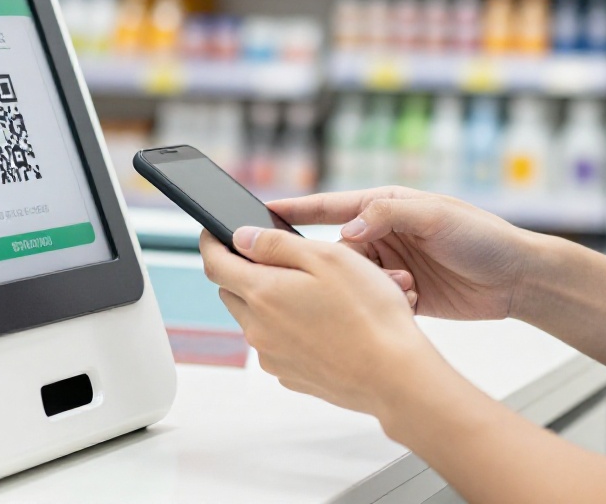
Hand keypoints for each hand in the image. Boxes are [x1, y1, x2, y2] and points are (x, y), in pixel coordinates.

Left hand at [199, 227, 446, 415]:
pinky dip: (287, 328)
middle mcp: (258, 328)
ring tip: (316, 293)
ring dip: (269, 300)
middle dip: (244, 270)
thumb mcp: (327, 257)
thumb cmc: (369, 313)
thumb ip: (276, 244)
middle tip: (279, 258)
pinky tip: (323, 323)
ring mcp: (272, 356)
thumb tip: (241, 237)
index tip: (212, 230)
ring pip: (254, 318)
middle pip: (232, 290)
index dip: (210, 241)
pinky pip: (275, 343)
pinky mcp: (289, 374)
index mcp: (262, 292)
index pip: (214, 262)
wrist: (394, 375)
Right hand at [269, 186, 536, 321]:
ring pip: (355, 282)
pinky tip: (409, 303)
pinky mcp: (403, 296)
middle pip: (337, 252)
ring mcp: (392, 266)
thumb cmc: (482, 235)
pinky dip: (386, 305)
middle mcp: (384, 235)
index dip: (294, 211)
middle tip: (340, 276)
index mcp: (386, 207)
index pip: (329, 207)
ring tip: (405, 287)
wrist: (518, 277)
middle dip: (336, 267)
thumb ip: (388, 215)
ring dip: (370, 289)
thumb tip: (347, 228)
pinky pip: (377, 302)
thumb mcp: (434, 215)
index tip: (260, 213)